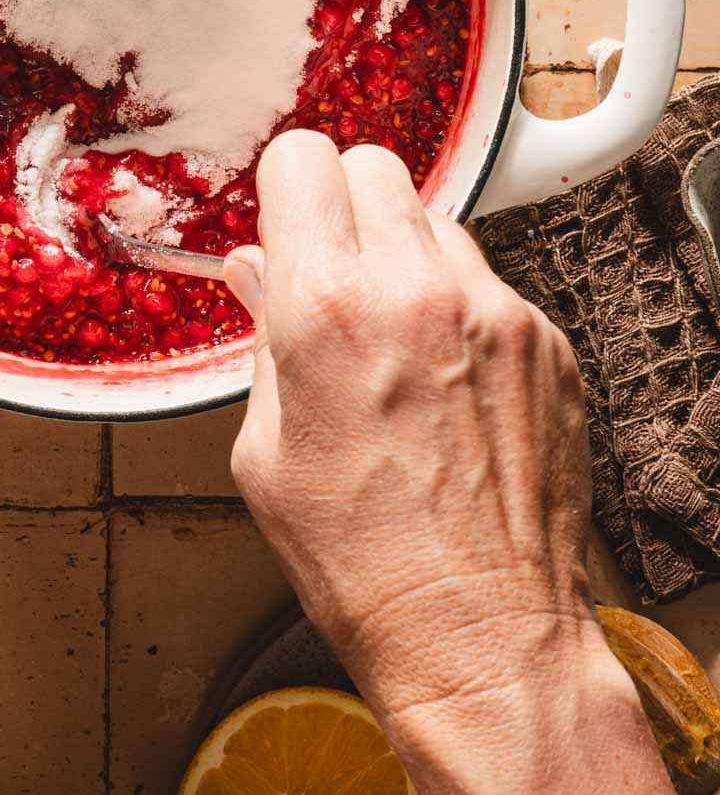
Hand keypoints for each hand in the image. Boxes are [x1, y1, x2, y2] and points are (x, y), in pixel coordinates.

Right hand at [225, 131, 669, 794]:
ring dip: (405, 254)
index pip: (303, 160)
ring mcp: (492, 311)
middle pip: (373, 165)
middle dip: (343, 206)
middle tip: (333, 268)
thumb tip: (255, 273)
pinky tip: (446, 377)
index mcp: (325, 310)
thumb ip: (262, 339)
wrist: (482, 638)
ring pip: (436, 219)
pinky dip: (460, 308)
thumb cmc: (366, 566)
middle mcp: (414, 291)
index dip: (285, 187)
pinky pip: (490, 282)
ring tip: (393, 335)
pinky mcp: (544, 341)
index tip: (285, 215)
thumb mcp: (266, 453)